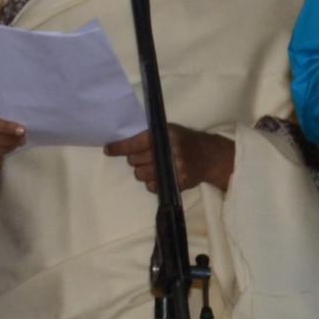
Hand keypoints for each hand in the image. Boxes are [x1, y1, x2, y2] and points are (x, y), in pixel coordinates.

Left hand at [104, 125, 235, 192]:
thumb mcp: (169, 131)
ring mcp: (175, 168)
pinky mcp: (180, 183)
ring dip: (143, 172)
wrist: (210, 156)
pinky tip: (161, 176)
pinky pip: (153, 187)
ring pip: (141, 175)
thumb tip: (121, 142)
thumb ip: (149, 135)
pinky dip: (152, 183)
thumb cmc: (184, 141)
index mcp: (166, 135)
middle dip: (134, 159)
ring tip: (153, 166)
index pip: (135, 142)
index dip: (119, 147)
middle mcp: (170, 151)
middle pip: (135, 160)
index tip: (108, 149)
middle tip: (143, 157)